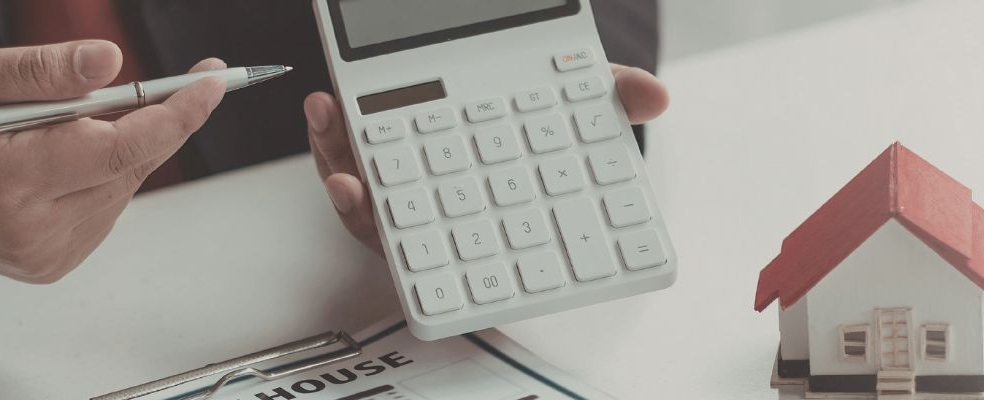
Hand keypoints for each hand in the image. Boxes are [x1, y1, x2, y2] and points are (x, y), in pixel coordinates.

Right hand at [0, 40, 227, 282]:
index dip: (176, 113)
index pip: (120, 147)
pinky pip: (106, 204)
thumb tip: (111, 63)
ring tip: (69, 122)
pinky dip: (101, 171)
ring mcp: (47, 252)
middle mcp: (34, 226)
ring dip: (119, 144)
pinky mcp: (54, 263)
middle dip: (153, 117)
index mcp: (9, 178)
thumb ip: (37, 70)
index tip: (212, 80)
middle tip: (161, 82)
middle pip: (131, 164)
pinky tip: (63, 156)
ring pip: (124, 183)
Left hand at [305, 64, 670, 252]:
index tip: (436, 235)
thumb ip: (611, 99)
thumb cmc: (547, 112)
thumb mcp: (583, 99)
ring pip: (366, 194)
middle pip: (398, 226)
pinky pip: (346, 158)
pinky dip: (329, 136)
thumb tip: (656, 95)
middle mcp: (444, 211)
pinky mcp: (375, 157)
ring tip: (328, 117)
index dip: (451, 251)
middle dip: (368, 209)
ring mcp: (407, 188)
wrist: (512, 79)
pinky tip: (327, 104)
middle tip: (350, 180)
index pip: (469, 241)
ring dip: (336, 160)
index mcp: (491, 213)